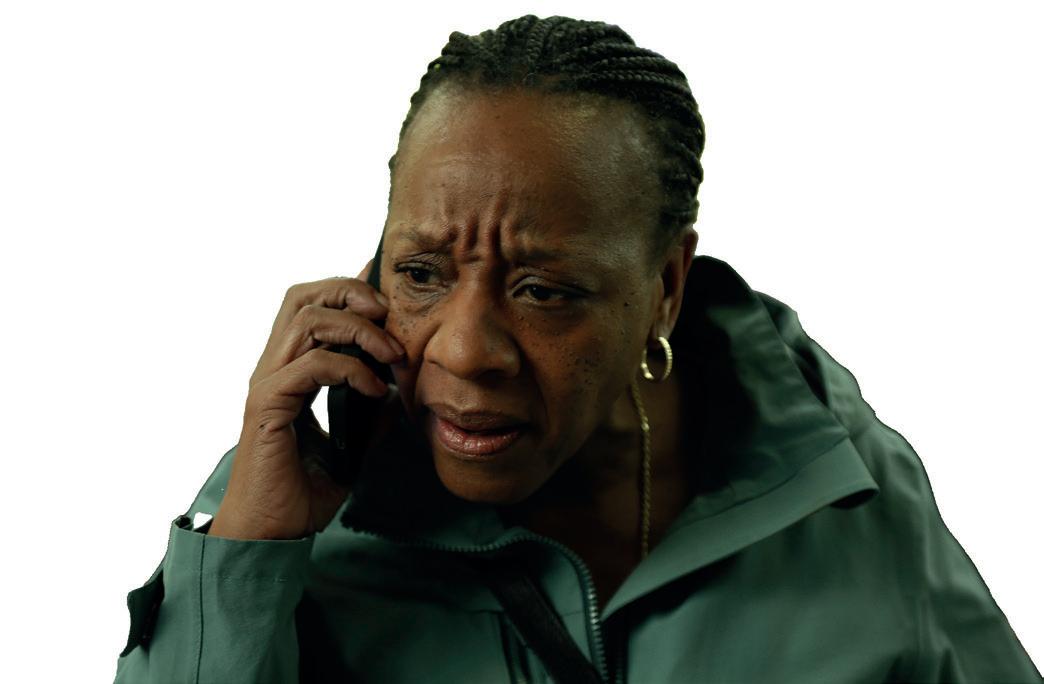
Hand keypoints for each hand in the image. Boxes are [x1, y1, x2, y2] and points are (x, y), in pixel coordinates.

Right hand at [209, 259, 405, 539]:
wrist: (271, 534)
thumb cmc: (300, 494)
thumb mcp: (348, 448)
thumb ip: (367, 416)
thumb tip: (393, 393)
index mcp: (288, 371)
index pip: (311, 307)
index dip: (347, 291)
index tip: (389, 297)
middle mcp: (274, 369)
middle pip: (303, 297)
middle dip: (350, 293)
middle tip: (389, 315)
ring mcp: (267, 384)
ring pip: (307, 321)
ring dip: (359, 330)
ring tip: (391, 355)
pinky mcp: (269, 406)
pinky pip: (312, 365)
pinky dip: (350, 369)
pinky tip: (373, 390)